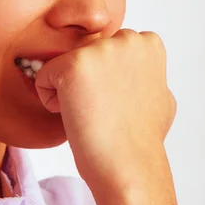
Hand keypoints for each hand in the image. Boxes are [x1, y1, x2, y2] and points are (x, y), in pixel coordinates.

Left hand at [34, 29, 176, 192]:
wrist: (129, 166)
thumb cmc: (143, 140)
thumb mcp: (160, 96)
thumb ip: (147, 74)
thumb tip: (140, 72)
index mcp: (148, 43)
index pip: (107, 50)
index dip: (108, 80)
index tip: (119, 103)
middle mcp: (126, 38)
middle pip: (84, 55)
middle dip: (87, 81)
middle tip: (103, 110)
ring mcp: (100, 49)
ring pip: (63, 65)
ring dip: (69, 90)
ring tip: (90, 113)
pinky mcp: (72, 64)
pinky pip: (44, 77)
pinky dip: (51, 100)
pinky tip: (74, 116)